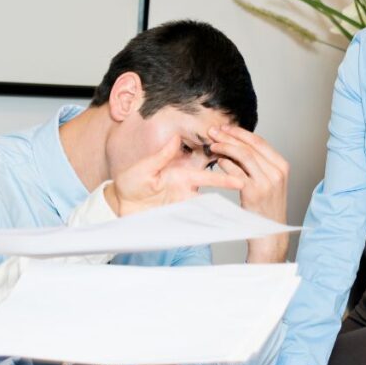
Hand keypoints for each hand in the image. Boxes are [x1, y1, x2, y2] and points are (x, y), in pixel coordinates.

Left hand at [105, 135, 242, 215]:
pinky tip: (214, 226)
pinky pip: (192, 220)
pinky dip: (202, 224)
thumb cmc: (130, 182)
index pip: (206, 172)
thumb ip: (162, 156)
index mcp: (181, 174)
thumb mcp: (145, 167)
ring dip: (218, 210)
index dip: (222, 171)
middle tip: (247, 185)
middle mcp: (185, 189)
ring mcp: (181, 204)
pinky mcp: (175, 217)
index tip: (238, 169)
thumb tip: (176, 138)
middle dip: (229, 188)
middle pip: (212, 190)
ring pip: (205, 207)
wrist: (118, 204)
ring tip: (235, 213)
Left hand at [208, 125, 289, 262]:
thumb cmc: (265, 209)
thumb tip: (235, 146)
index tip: (225, 128)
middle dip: (229, 136)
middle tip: (213, 131)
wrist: (270, 234)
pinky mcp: (254, 192)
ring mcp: (267, 182)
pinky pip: (236, 172)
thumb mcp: (268, 183)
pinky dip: (225, 163)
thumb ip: (257, 165)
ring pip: (243, 155)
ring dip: (225, 147)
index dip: (240, 132)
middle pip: (250, 146)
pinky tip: (217, 161)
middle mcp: (277, 172)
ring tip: (212, 144)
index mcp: (282, 166)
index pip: (260, 141)